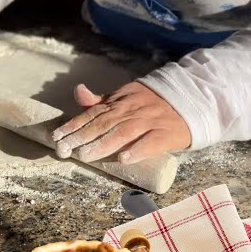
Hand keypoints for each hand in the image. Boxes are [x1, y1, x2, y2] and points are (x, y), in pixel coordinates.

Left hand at [52, 82, 191, 163]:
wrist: (193, 100)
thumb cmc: (154, 103)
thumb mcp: (126, 96)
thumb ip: (101, 100)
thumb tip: (78, 93)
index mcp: (121, 101)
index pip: (93, 113)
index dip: (74, 124)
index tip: (57, 136)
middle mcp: (133, 109)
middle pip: (105, 123)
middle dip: (83, 136)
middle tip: (65, 149)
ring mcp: (150, 121)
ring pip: (124, 132)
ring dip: (103, 144)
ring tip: (86, 155)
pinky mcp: (167, 133)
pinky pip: (151, 142)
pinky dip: (137, 150)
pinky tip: (124, 159)